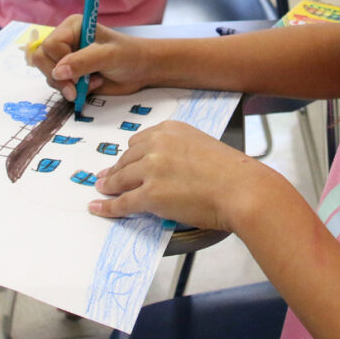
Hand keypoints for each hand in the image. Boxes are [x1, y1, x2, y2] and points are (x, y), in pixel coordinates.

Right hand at [29, 14, 151, 100]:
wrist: (142, 70)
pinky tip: (92, 86)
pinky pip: (57, 85)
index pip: (50, 45)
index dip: (60, 62)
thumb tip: (58, 72)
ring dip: (69, 85)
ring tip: (92, 82)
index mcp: (72, 27)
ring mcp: (66, 59)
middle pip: (42, 59)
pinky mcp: (70, 75)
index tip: (77, 75)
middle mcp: (66, 41)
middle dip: (59, 78)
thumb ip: (83, 62)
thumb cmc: (129, 55)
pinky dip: (73, 91)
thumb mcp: (108, 56)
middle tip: (76, 89)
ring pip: (49, 75)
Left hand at [89, 120, 275, 230]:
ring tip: (101, 191)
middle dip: (116, 169)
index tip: (123, 161)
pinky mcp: (149, 194)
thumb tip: (169, 169)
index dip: (130, 155)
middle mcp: (156, 145)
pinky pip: (122, 202)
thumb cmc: (231, 172)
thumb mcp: (202, 146)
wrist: (241, 189)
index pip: (139, 141)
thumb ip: (180, 151)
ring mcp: (151, 170)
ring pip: (120, 179)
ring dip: (108, 185)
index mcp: (170, 130)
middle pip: (126, 158)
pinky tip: (98, 208)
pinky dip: (107, 206)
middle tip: (106, 177)